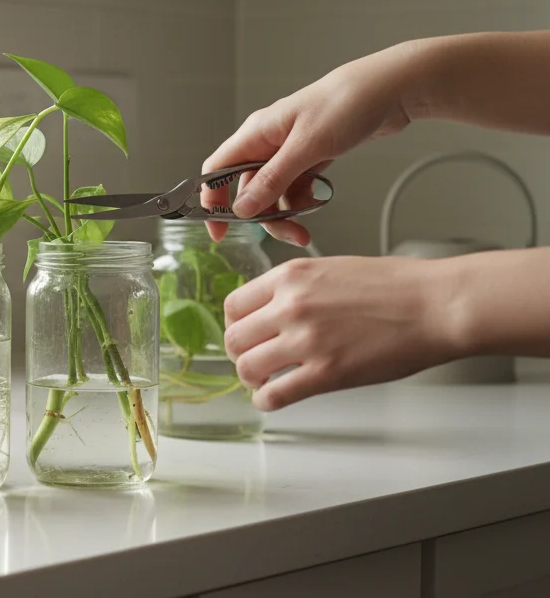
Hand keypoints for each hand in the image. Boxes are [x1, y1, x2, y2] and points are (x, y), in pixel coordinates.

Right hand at [201, 43, 426, 243]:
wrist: (389, 90)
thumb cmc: (346, 104)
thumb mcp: (307, 147)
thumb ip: (273, 180)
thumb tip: (242, 207)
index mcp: (256, 133)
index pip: (217, 171)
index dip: (212, 201)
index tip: (219, 231)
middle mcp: (268, 142)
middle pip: (248, 188)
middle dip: (263, 215)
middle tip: (287, 233)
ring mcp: (289, 149)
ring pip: (274, 191)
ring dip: (287, 212)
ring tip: (306, 227)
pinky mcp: (311, 155)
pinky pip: (296, 186)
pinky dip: (304, 200)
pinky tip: (319, 201)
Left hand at [223, 256, 460, 410]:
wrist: (436, 305)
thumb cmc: (397, 287)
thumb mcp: (331, 269)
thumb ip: (296, 289)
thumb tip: (271, 310)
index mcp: (291, 277)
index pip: (234, 304)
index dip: (236, 324)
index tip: (244, 333)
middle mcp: (291, 306)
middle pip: (234, 338)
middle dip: (240, 353)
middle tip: (253, 360)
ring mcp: (306, 340)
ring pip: (247, 368)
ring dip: (251, 379)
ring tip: (264, 381)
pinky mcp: (326, 373)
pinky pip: (275, 395)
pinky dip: (266, 401)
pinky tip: (273, 399)